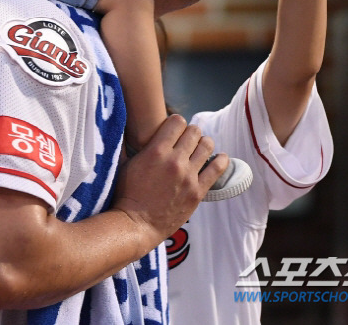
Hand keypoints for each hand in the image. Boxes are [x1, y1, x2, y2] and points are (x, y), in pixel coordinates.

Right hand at [111, 115, 226, 247]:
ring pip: (207, 145)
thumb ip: (131, 144)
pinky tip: (221, 158)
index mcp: (156, 150)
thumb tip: (128, 126)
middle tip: (187, 140)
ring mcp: (188, 176)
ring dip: (204, 144)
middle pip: (194, 131)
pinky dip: (221, 160)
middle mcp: (175, 160)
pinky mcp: (197, 192)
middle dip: (190, 133)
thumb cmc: (127, 193)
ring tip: (200, 149)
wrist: (136, 225)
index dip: (176, 123)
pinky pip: (217, 169)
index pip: (178, 121)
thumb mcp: (126, 163)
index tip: (174, 130)